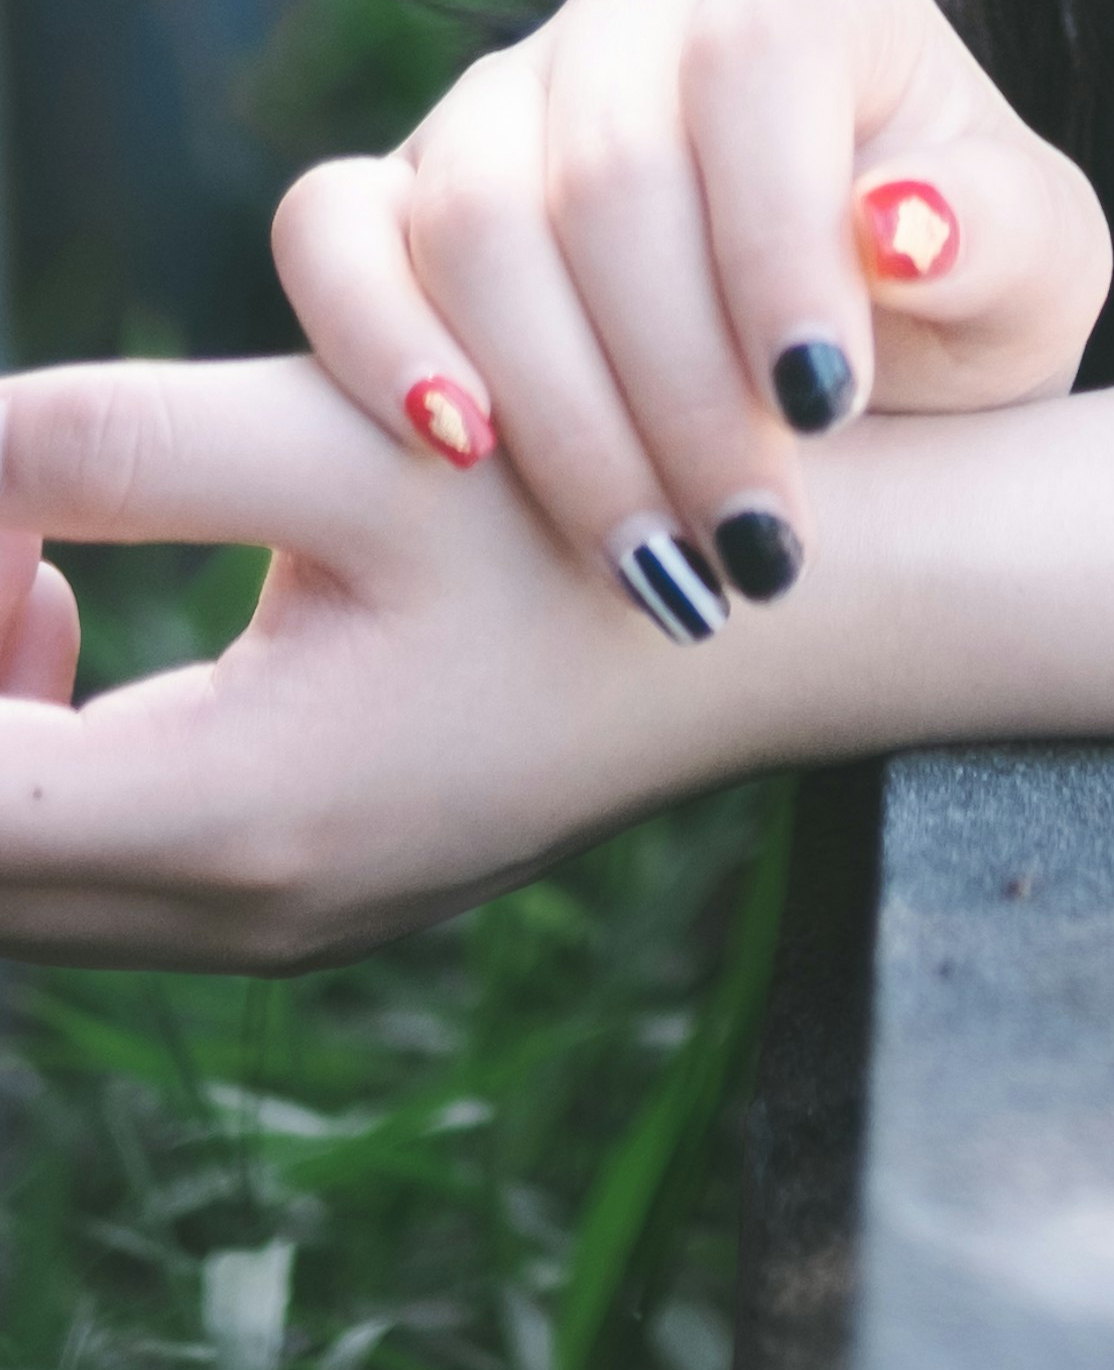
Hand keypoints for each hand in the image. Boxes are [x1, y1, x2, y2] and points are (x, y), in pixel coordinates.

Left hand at [0, 353, 788, 967]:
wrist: (778, 610)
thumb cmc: (585, 503)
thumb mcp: (355, 441)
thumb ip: (122, 447)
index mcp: (236, 818)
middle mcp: (229, 916)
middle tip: (5, 514)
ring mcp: (257, 927)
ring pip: (5, 867)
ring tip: (25, 556)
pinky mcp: (280, 898)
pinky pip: (67, 860)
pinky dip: (24, 751)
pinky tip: (74, 608)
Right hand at [272, 0, 1109, 646]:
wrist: (848, 369)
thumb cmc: (953, 298)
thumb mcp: (1033, 275)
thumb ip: (997, 234)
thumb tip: (905, 221)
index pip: (753, 66)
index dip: (774, 240)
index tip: (822, 406)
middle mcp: (634, 13)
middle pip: (607, 172)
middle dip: (678, 386)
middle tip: (750, 546)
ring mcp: (501, 95)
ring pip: (474, 215)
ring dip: (560, 413)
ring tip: (653, 558)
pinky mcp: (397, 192)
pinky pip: (328, 229)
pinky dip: (370, 335)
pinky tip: (455, 448)